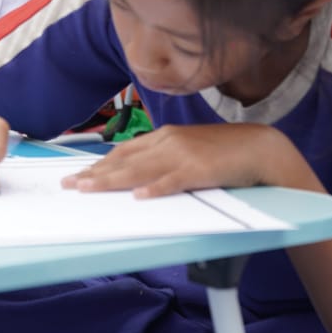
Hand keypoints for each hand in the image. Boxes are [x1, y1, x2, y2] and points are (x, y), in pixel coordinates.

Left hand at [62, 123, 321, 198]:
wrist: (261, 148)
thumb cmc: (224, 152)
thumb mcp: (189, 149)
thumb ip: (165, 157)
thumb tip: (140, 175)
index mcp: (165, 136)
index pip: (124, 151)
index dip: (100, 164)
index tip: (79, 175)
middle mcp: (169, 141)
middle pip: (124, 160)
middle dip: (95, 173)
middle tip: (70, 185)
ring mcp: (184, 154)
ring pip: (140, 170)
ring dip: (112, 181)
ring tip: (89, 189)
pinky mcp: (200, 169)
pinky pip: (173, 181)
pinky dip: (156, 189)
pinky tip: (140, 196)